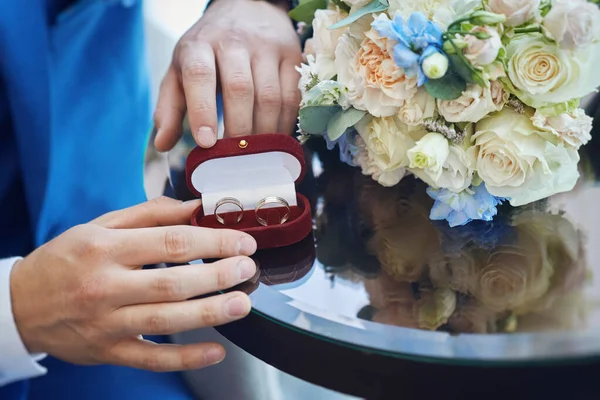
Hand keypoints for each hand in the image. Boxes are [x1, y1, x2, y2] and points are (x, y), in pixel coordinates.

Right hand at [10, 197, 257, 371]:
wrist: (20, 305)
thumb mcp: (100, 226)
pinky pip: (151, 357)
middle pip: (172, 282)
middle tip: (247, 269)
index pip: (170, 242)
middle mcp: (106, 286)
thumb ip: (150, 214)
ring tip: (242, 304)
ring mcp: (106, 323)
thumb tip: (195, 207)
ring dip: (210, 313)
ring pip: (166, 320)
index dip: (213, 241)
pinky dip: (185, 357)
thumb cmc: (67, 259)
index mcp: (106, 248)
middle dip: (217, 275)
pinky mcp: (108, 351)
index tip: (242, 241)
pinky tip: (216, 351)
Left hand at [153, 0, 301, 150]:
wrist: (247, 7)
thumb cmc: (208, 47)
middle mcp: (234, 41)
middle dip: (238, 129)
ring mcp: (267, 47)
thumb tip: (162, 144)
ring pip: (270, 96)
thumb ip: (169, 106)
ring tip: (256, 153)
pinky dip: (285, 123)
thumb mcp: (180, 69)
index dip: (203, 111)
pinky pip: (292, 96)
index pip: (200, 75)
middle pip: (239, 89)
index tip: (206, 142)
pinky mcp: (292, 55)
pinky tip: (275, 138)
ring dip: (264, 131)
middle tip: (234, 157)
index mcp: (200, 45)